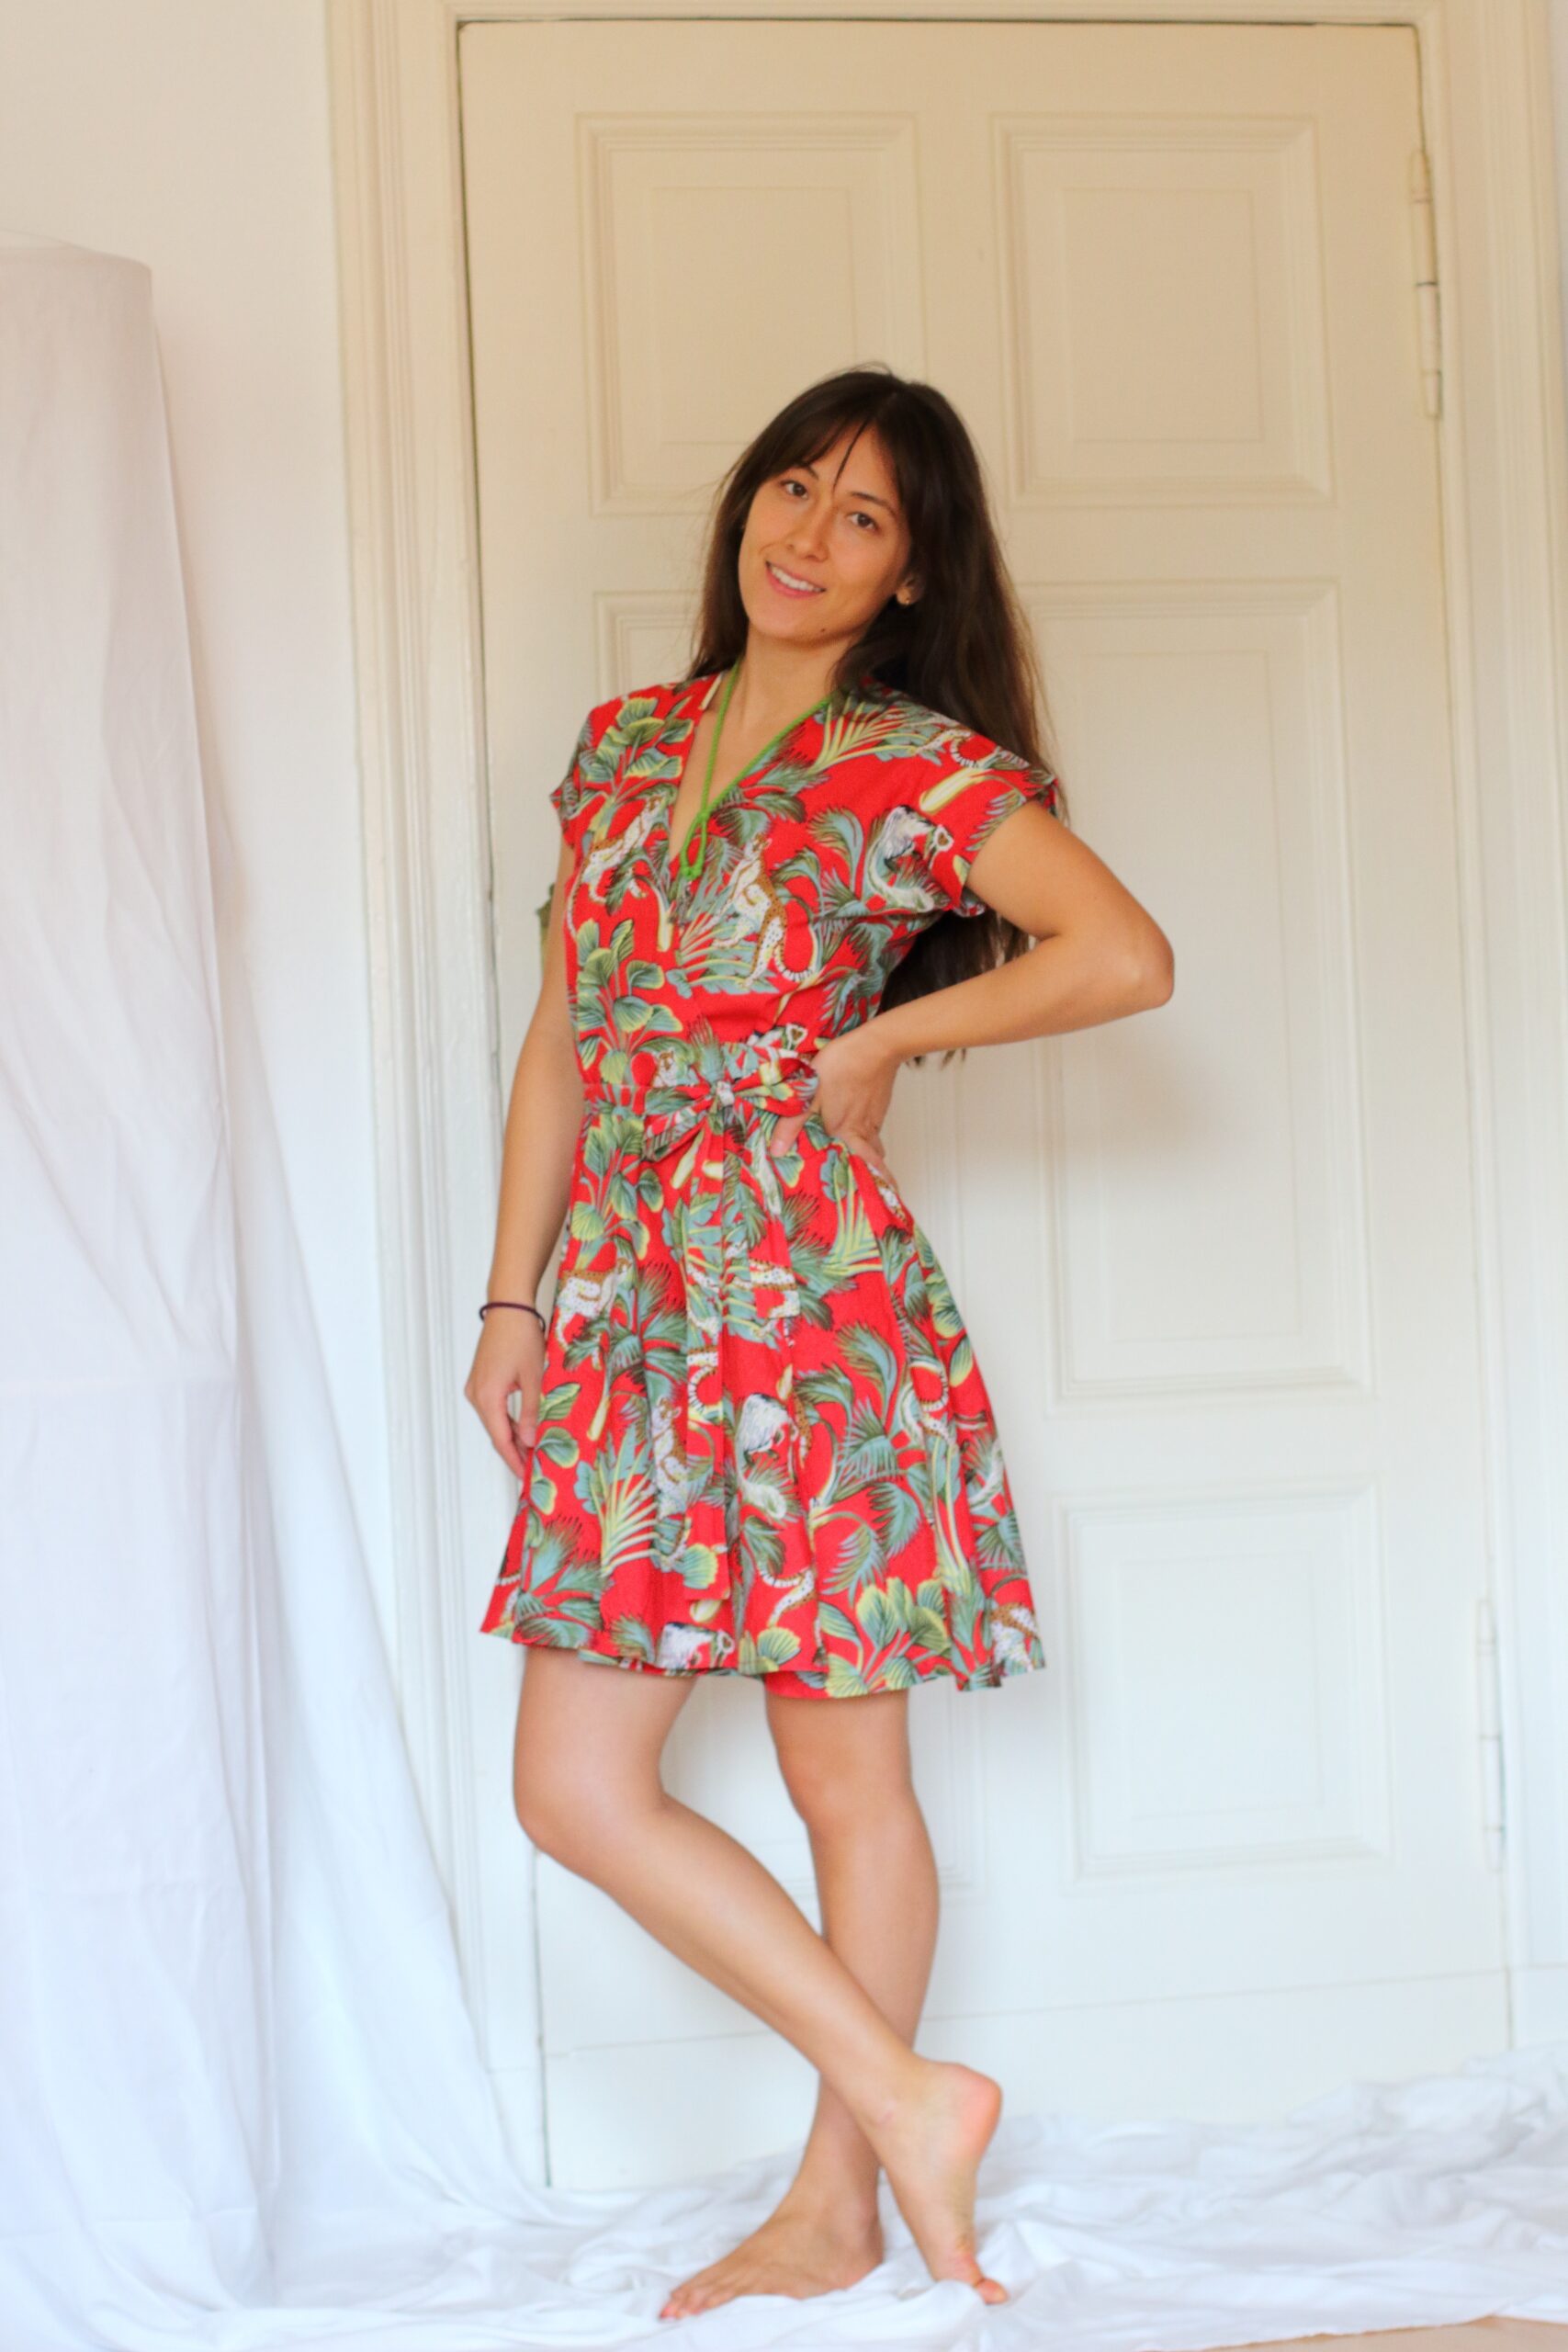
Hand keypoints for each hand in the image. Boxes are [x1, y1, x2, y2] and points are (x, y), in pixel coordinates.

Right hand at [464, 1309, 544, 1479]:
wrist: (509, 1306)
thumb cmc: (522, 1337)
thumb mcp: (534, 1377)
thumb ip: (532, 1411)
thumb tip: (531, 1442)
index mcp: (487, 1397)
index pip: (501, 1440)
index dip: (514, 1461)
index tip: (526, 1478)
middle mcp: (476, 1395)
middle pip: (496, 1433)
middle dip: (514, 1452)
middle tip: (534, 1470)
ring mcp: (476, 1387)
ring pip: (495, 1421)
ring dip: (512, 1437)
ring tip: (532, 1453)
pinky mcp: (482, 1380)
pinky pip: (494, 1408)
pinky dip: (508, 1421)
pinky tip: (524, 1428)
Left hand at [770, 1022, 900, 1177]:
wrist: (877, 1044)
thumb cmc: (842, 1067)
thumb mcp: (808, 1093)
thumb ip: (792, 1123)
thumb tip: (776, 1151)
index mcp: (847, 1132)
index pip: (868, 1166)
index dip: (877, 1183)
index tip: (883, 1196)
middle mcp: (864, 1129)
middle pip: (875, 1158)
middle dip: (873, 1171)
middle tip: (871, 1181)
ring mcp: (875, 1116)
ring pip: (874, 1142)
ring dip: (870, 1152)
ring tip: (861, 1158)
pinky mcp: (879, 1102)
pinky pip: (874, 1126)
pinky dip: (868, 1133)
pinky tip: (857, 1124)